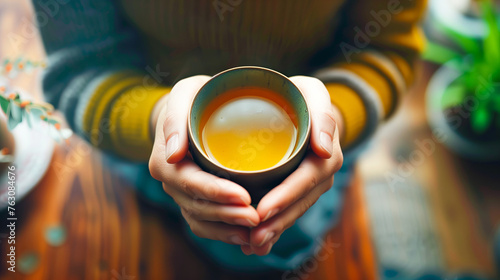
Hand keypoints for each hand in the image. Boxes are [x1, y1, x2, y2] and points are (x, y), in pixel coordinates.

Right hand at [149, 76, 260, 245]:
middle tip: (257, 217)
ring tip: (256, 230)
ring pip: (202, 220)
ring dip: (228, 229)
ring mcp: (182, 194)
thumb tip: (173, 154)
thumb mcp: (185, 94)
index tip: (244, 196)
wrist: (192, 110)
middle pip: (197, 206)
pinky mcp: (194, 200)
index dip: (216, 192)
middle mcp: (171, 182)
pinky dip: (224, 233)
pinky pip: (205, 224)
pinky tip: (245, 236)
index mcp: (164, 160)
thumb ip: (175, 117)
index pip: (190, 182)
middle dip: (227, 215)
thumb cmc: (194, 98)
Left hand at [240, 76, 343, 255]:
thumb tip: (324, 149)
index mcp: (327, 152)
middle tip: (252, 236)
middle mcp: (323, 172)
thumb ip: (323, 114)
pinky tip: (254, 242)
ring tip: (251, 244)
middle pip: (300, 202)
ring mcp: (312, 182)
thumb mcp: (313, 93)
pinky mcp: (299, 187)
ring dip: (274, 229)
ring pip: (295, 210)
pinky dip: (274, 226)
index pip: (308, 179)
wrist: (302, 104)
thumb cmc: (301, 95)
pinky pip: (290, 209)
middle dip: (278, 221)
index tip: (262, 210)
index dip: (286, 196)